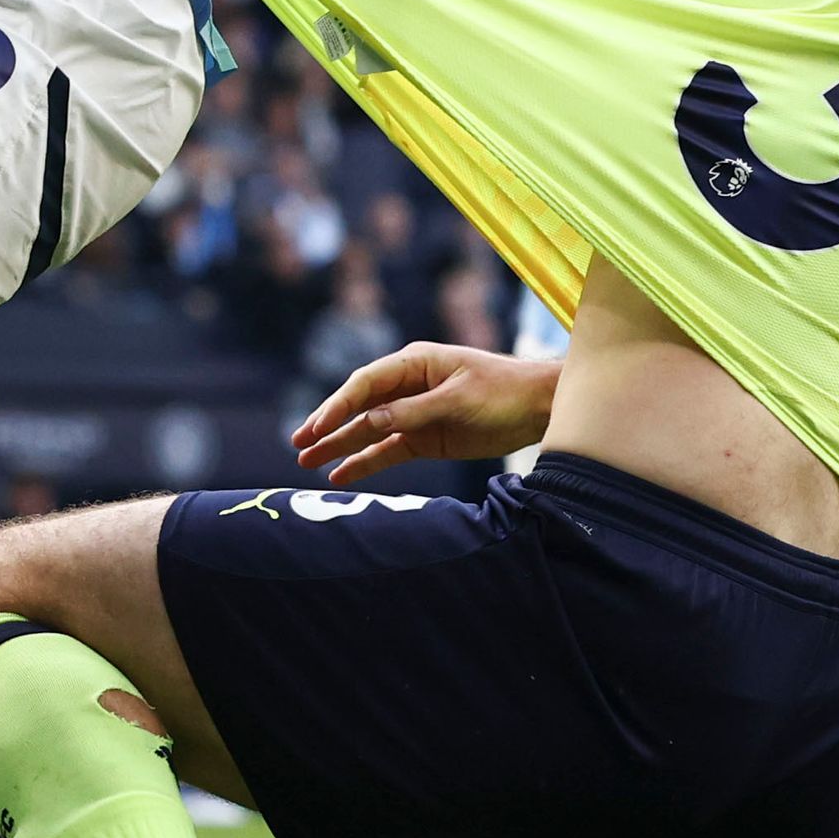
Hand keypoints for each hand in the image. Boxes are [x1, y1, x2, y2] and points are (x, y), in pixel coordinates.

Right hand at [291, 343, 559, 484]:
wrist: (541, 408)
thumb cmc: (503, 392)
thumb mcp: (457, 400)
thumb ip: (413, 411)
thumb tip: (369, 421)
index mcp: (414, 363)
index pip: (365, 384)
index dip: (337, 405)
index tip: (316, 426)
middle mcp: (407, 387)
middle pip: (358, 407)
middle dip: (327, 425)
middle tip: (297, 444)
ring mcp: (414, 414)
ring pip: (368, 431)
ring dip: (339, 445)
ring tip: (305, 462)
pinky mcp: (425, 438)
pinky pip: (387, 451)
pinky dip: (365, 462)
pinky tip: (340, 474)